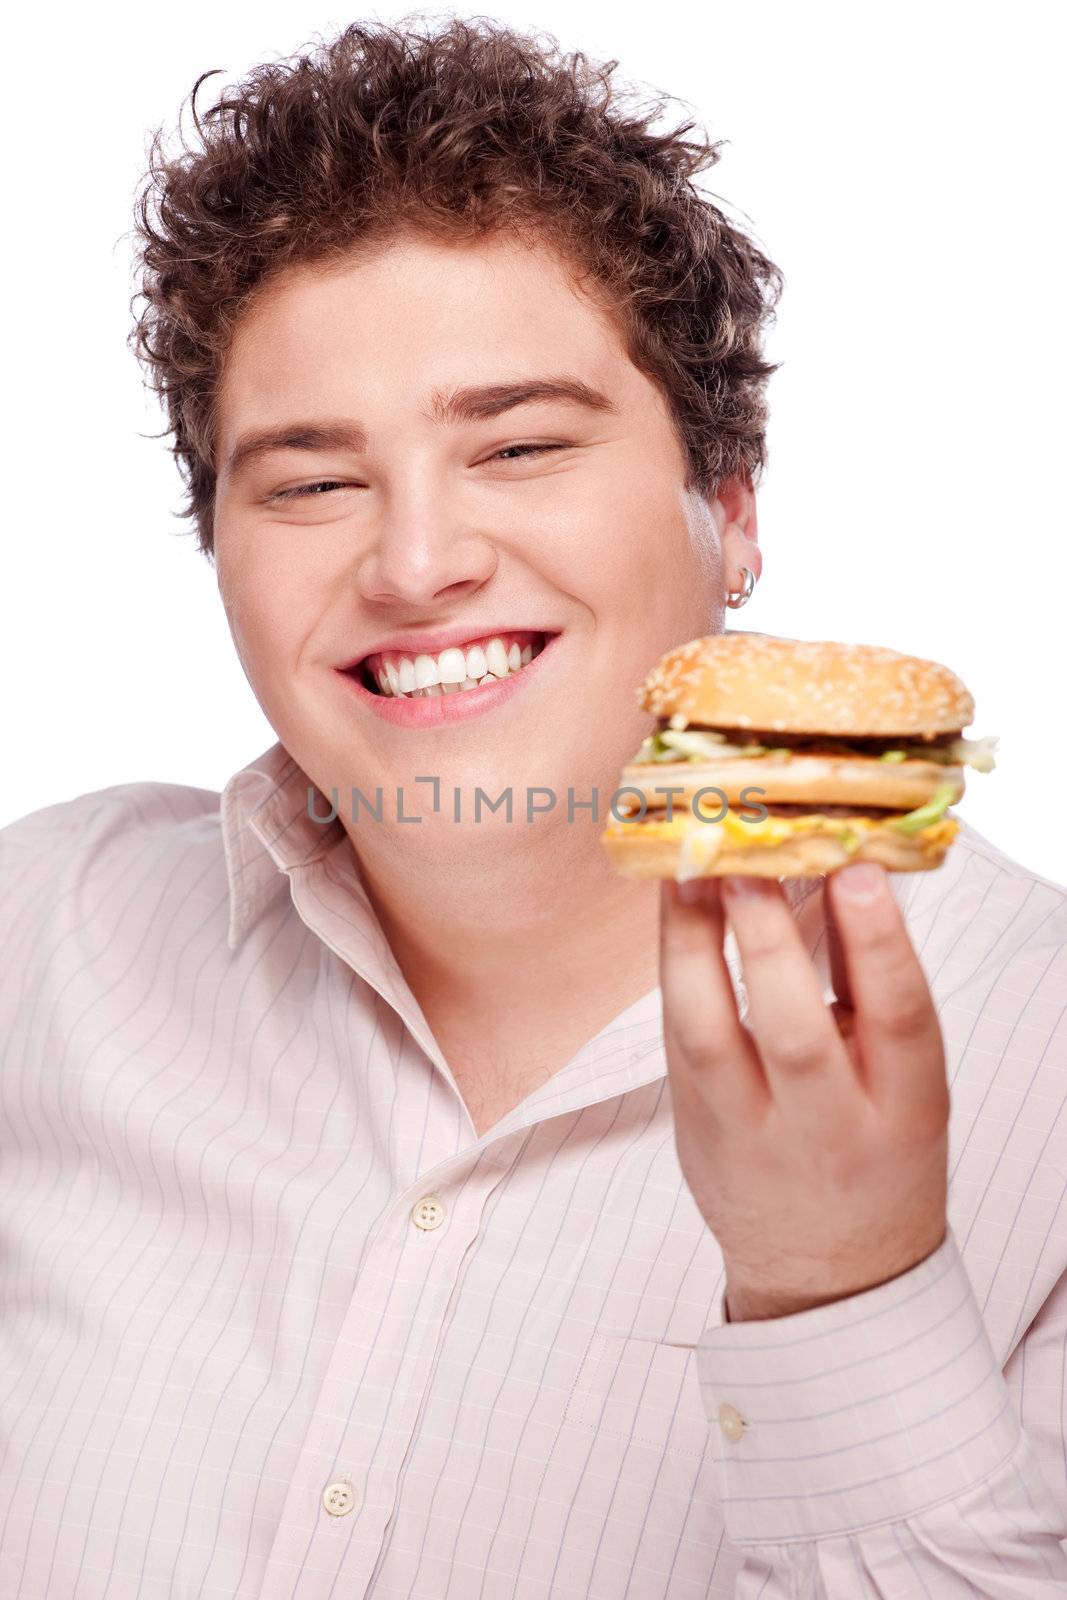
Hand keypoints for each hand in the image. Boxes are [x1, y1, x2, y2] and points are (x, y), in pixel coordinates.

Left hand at [659, 862, 948, 1321]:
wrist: (831, 1272)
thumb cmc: (876, 1150)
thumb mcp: (902, 1081)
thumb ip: (872, 989)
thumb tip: (835, 872)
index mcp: (905, 1108)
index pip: (901, 1018)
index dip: (879, 942)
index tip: (854, 872)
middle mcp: (828, 1128)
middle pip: (793, 1030)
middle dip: (766, 939)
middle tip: (746, 861)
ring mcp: (750, 1135)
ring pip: (708, 1036)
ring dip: (691, 945)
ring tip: (687, 871)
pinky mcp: (694, 1132)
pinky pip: (676, 1044)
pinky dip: (673, 971)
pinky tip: (671, 912)